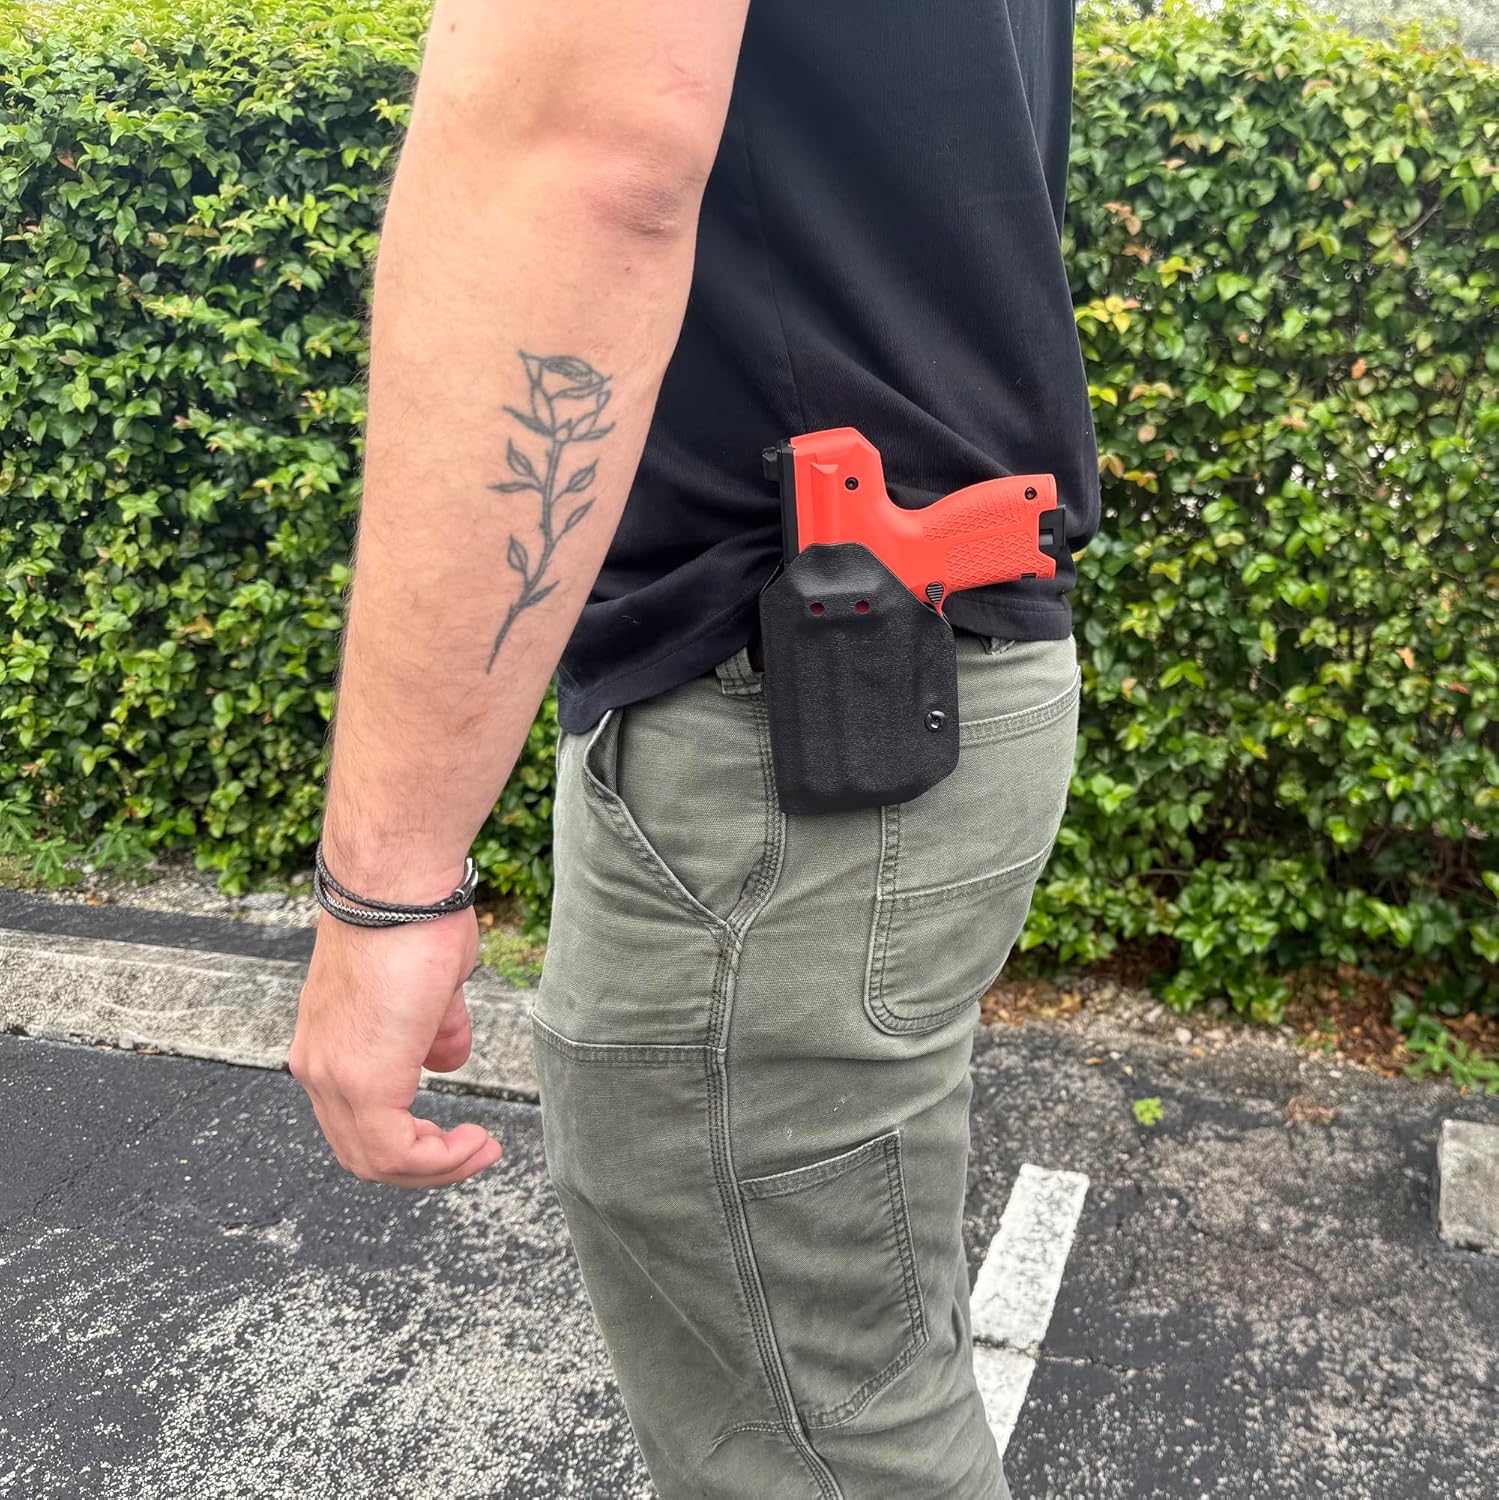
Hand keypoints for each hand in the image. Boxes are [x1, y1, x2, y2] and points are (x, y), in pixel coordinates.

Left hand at [289, 905, 503, 1187]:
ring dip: (436, 1165)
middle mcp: (318, 1067)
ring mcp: (333, 1076)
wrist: (396, 886)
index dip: (412, 1139)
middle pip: (362, 1152)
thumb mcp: (431, 987)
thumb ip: (435, 1030)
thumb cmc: (414, 916)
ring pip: (375, 1159)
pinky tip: (473, 1141)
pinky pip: (395, 1151)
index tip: (461, 1134)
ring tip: (481, 1149)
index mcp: (327, 1044)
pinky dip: (438, 1159)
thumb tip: (447, 1058)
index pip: (357, 1121)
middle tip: (476, 1149)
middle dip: (426, 1163)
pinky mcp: (361, 1080)